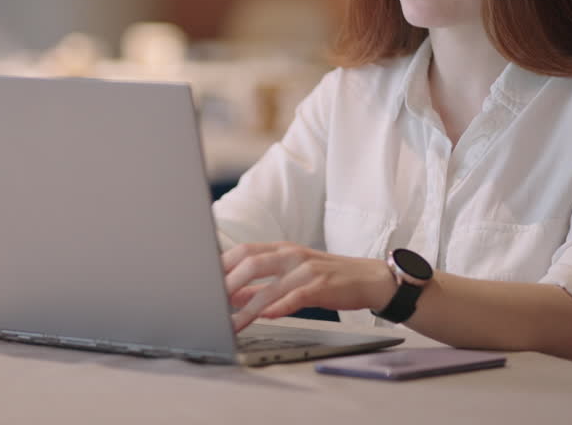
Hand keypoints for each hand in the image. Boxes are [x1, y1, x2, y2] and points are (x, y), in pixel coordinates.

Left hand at [221, 241, 395, 331]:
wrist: (368, 278)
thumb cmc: (328, 278)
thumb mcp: (291, 277)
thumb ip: (261, 286)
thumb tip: (232, 296)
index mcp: (281, 249)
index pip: (244, 251)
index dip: (221, 264)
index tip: (202, 281)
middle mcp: (291, 255)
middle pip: (251, 262)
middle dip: (228, 283)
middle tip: (211, 302)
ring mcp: (307, 269)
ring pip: (270, 286)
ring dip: (248, 307)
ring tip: (232, 323)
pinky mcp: (322, 286)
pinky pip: (296, 296)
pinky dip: (280, 307)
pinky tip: (267, 316)